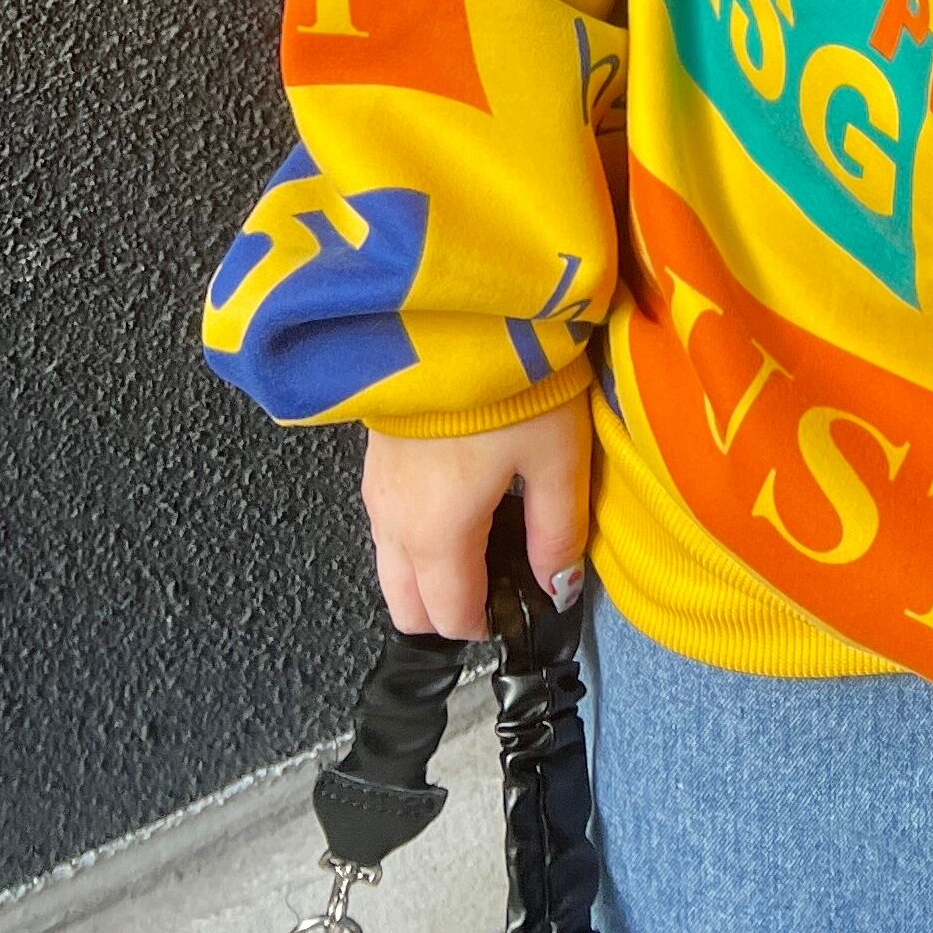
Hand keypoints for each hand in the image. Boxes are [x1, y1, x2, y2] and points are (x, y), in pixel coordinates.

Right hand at [362, 401, 592, 641]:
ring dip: (427, 575)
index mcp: (436, 533)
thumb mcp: (556, 456)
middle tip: (500, 585)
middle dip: (447, 612)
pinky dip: (416, 538)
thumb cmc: (515, 382)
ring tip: (485, 543)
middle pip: (406, 604)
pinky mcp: (373, 456)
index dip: (487, 625)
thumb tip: (559, 590)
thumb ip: (556, 532)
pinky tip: (458, 503)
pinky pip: (386, 525)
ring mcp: (375, 488)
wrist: (457, 306)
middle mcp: (392, 521)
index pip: (450, 615)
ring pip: (390, 565)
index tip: (521, 609)